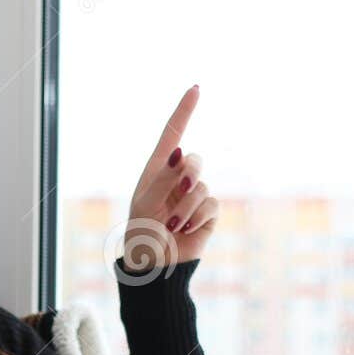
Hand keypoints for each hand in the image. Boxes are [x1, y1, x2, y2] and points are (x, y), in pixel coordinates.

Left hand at [123, 85, 218, 272]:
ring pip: (202, 185)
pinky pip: (211, 204)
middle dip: (189, 172)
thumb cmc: (142, 234)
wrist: (155, 265)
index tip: (196, 88)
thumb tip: (180, 153)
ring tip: (173, 224)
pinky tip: (185, 229)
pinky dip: (197, 217)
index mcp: (156, 170)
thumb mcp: (145, 205)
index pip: (173, 134)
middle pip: (195, 160)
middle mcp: (176, 179)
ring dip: (187, 205)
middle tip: (180, 189)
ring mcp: (193, 195)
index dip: (184, 111)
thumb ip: (162, 179)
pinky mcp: (207, 213)